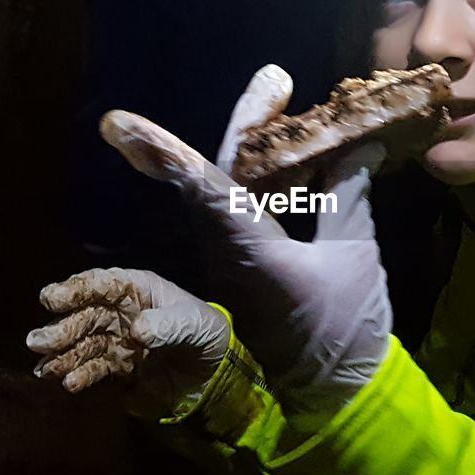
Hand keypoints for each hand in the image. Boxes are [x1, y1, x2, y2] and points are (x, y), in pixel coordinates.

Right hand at [26, 268, 229, 415]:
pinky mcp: (116, 369)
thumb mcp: (194, 324)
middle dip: (61, 328)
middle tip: (39, 342)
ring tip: (47, 368)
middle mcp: (120, 312)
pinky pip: (93, 369)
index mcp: (137, 290)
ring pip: (82, 343)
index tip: (50, 299)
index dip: (75, 290)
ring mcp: (115, 341)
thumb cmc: (206, 335)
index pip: (101, 284)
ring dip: (63, 355)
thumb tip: (136, 331)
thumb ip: (167, 325)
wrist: (215, 375)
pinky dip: (80, 375)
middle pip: (84, 316)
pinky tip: (71, 383)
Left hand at [98, 65, 392, 429]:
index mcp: (252, 251)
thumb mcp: (355, 255)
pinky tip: (292, 156)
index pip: (203, 187)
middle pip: (216, 178)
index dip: (163, 151)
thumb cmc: (347, 326)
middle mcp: (229, 255)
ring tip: (280, 101)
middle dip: (243, 123)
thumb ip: (348, 198)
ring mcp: (233, 265)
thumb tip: (355, 150)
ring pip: (227, 193)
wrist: (338, 392)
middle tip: (274, 81)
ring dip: (253, 147)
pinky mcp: (245, 273)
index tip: (118, 123)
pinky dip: (266, 180)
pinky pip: (244, 214)